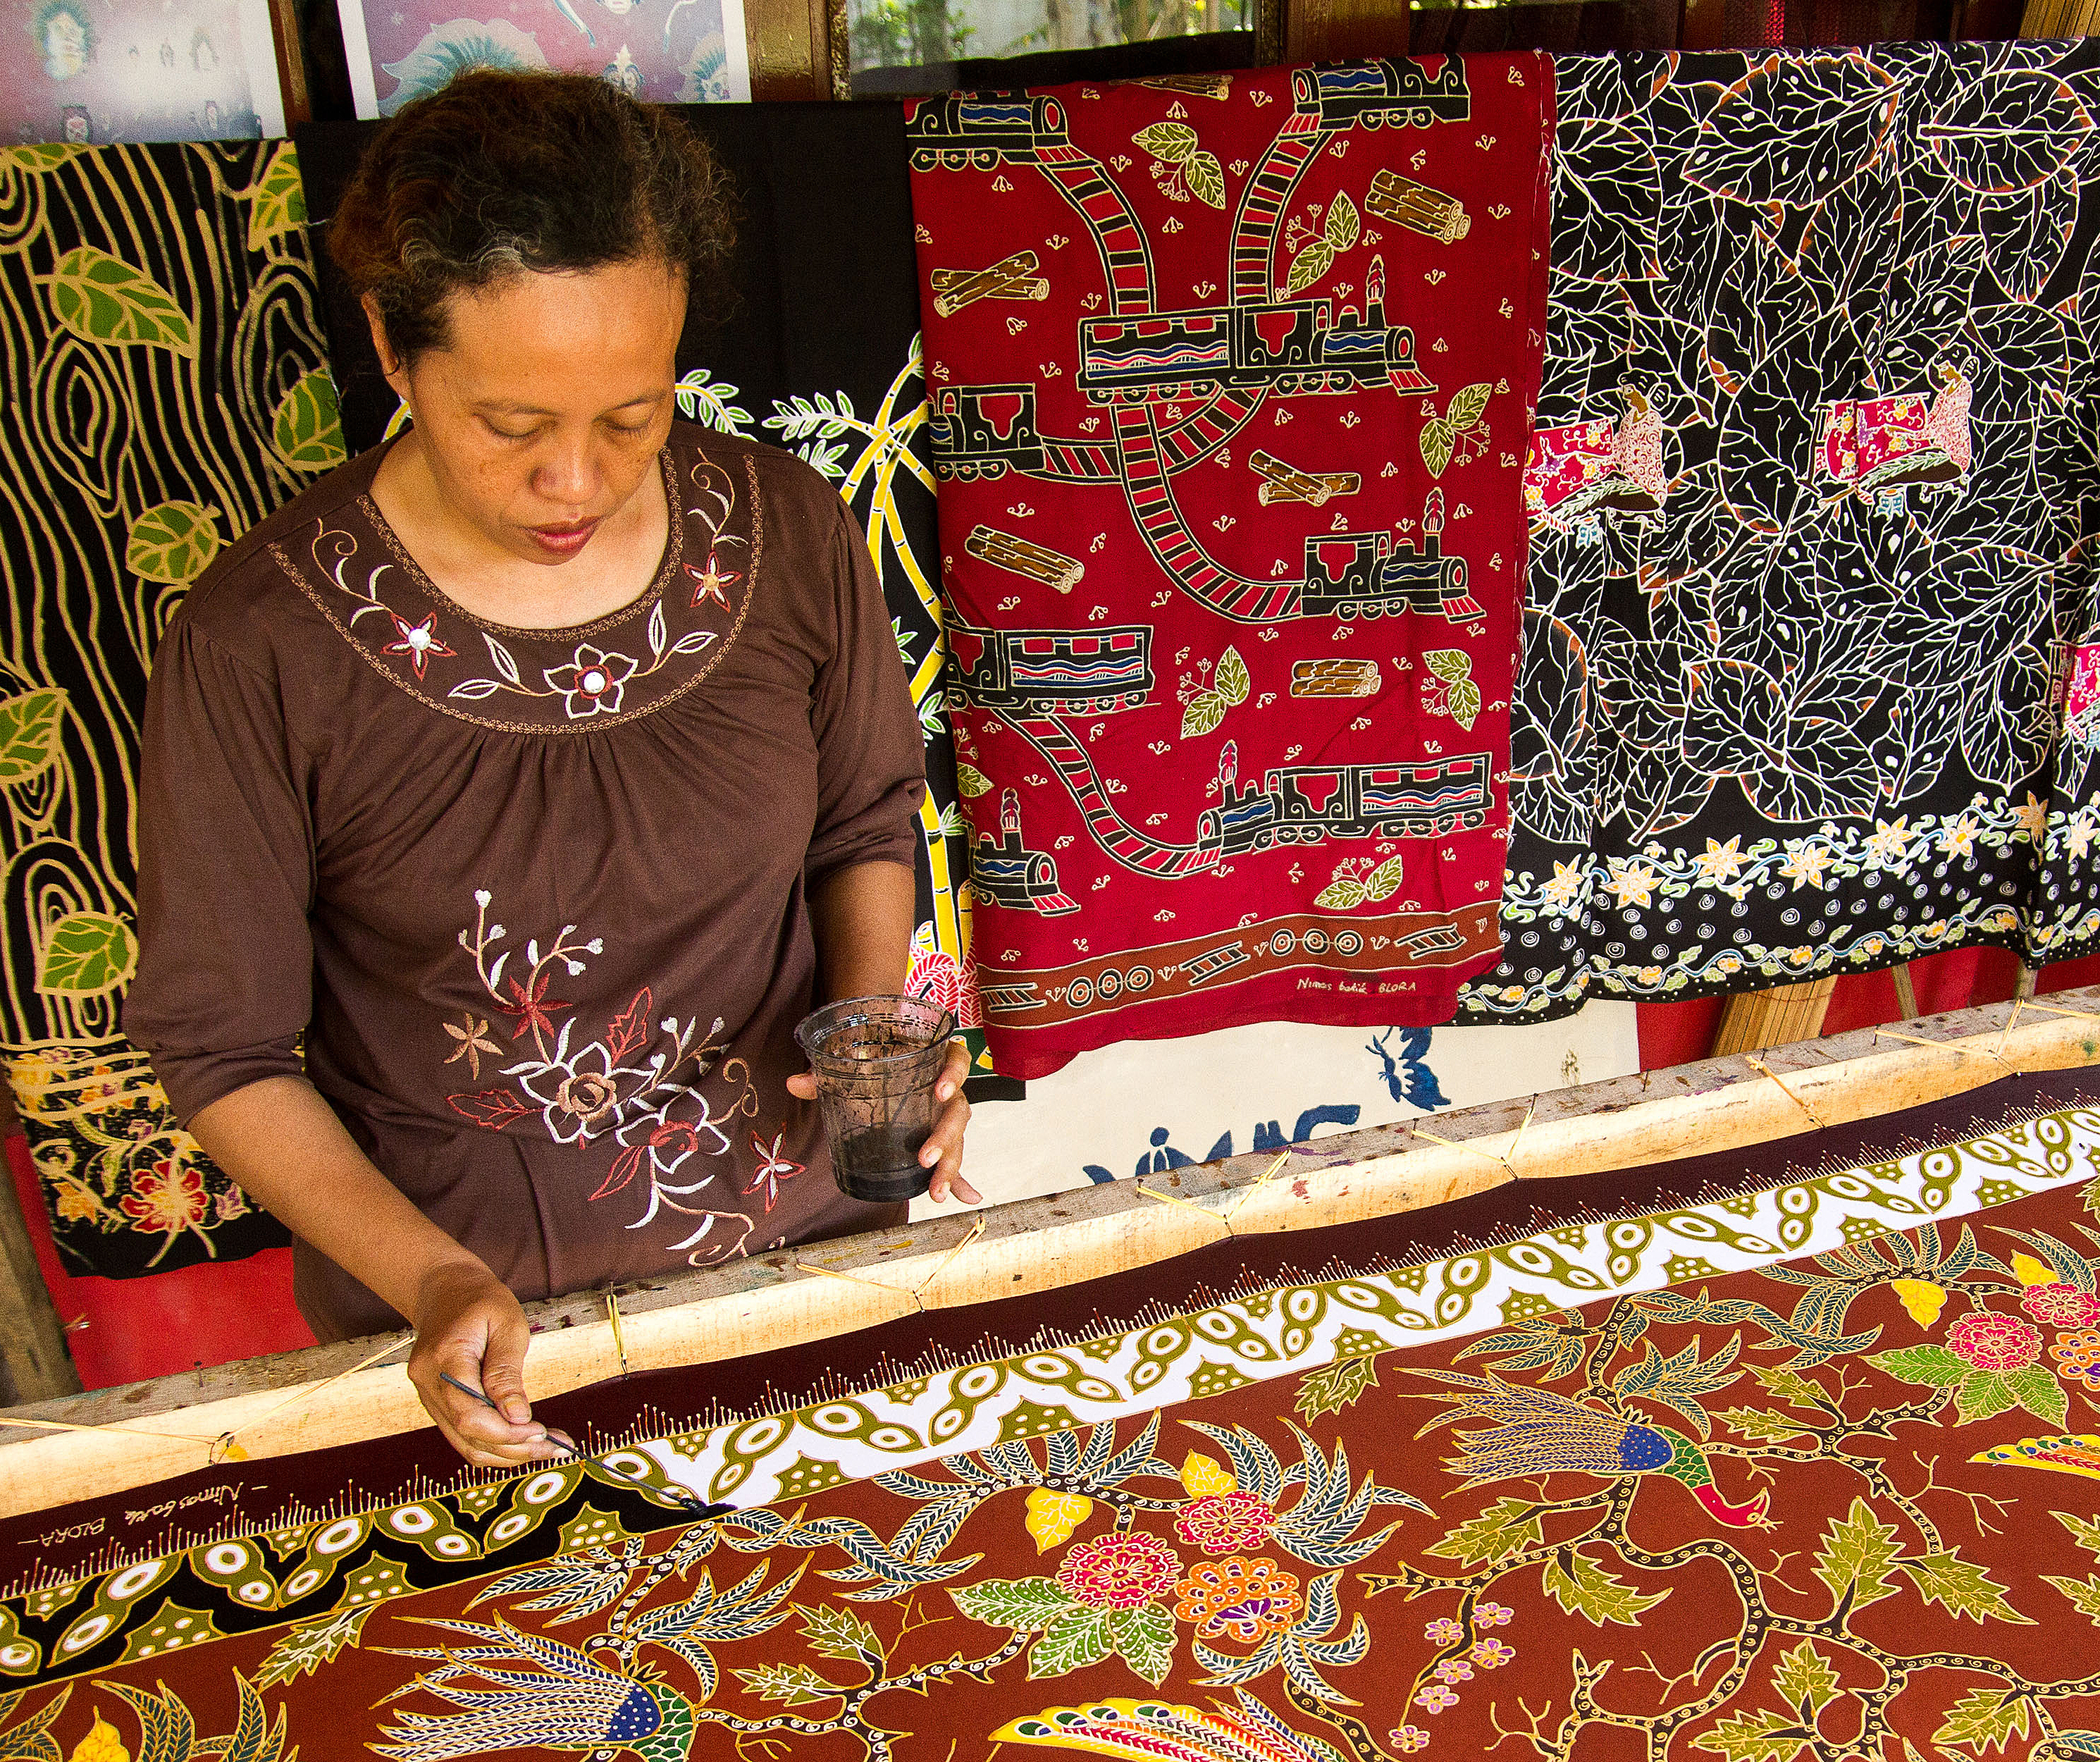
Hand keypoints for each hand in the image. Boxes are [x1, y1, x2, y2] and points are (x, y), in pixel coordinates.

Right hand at [407, 1262, 570, 1466]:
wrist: (445, 1291)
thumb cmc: (481, 1301)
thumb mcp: (506, 1323)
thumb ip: (507, 1372)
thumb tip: (518, 1417)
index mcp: (444, 1358)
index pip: (470, 1413)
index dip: (506, 1432)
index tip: (542, 1432)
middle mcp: (428, 1383)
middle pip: (468, 1434)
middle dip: (515, 1447)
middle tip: (557, 1446)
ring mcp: (427, 1396)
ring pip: (464, 1442)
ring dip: (507, 1453)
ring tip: (548, 1447)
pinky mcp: (436, 1403)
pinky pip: (462, 1434)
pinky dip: (493, 1444)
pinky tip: (523, 1442)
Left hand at [786, 1039, 980, 1205]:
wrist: (880, 1068)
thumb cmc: (873, 1063)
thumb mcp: (852, 1067)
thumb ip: (826, 1073)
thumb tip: (794, 1083)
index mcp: (933, 1060)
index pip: (956, 1059)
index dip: (954, 1074)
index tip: (940, 1091)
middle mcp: (946, 1089)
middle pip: (958, 1110)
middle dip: (944, 1137)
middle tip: (924, 1158)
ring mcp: (944, 1115)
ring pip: (957, 1139)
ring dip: (950, 1166)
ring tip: (937, 1191)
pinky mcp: (940, 1137)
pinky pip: (954, 1158)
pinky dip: (960, 1180)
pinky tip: (966, 1197)